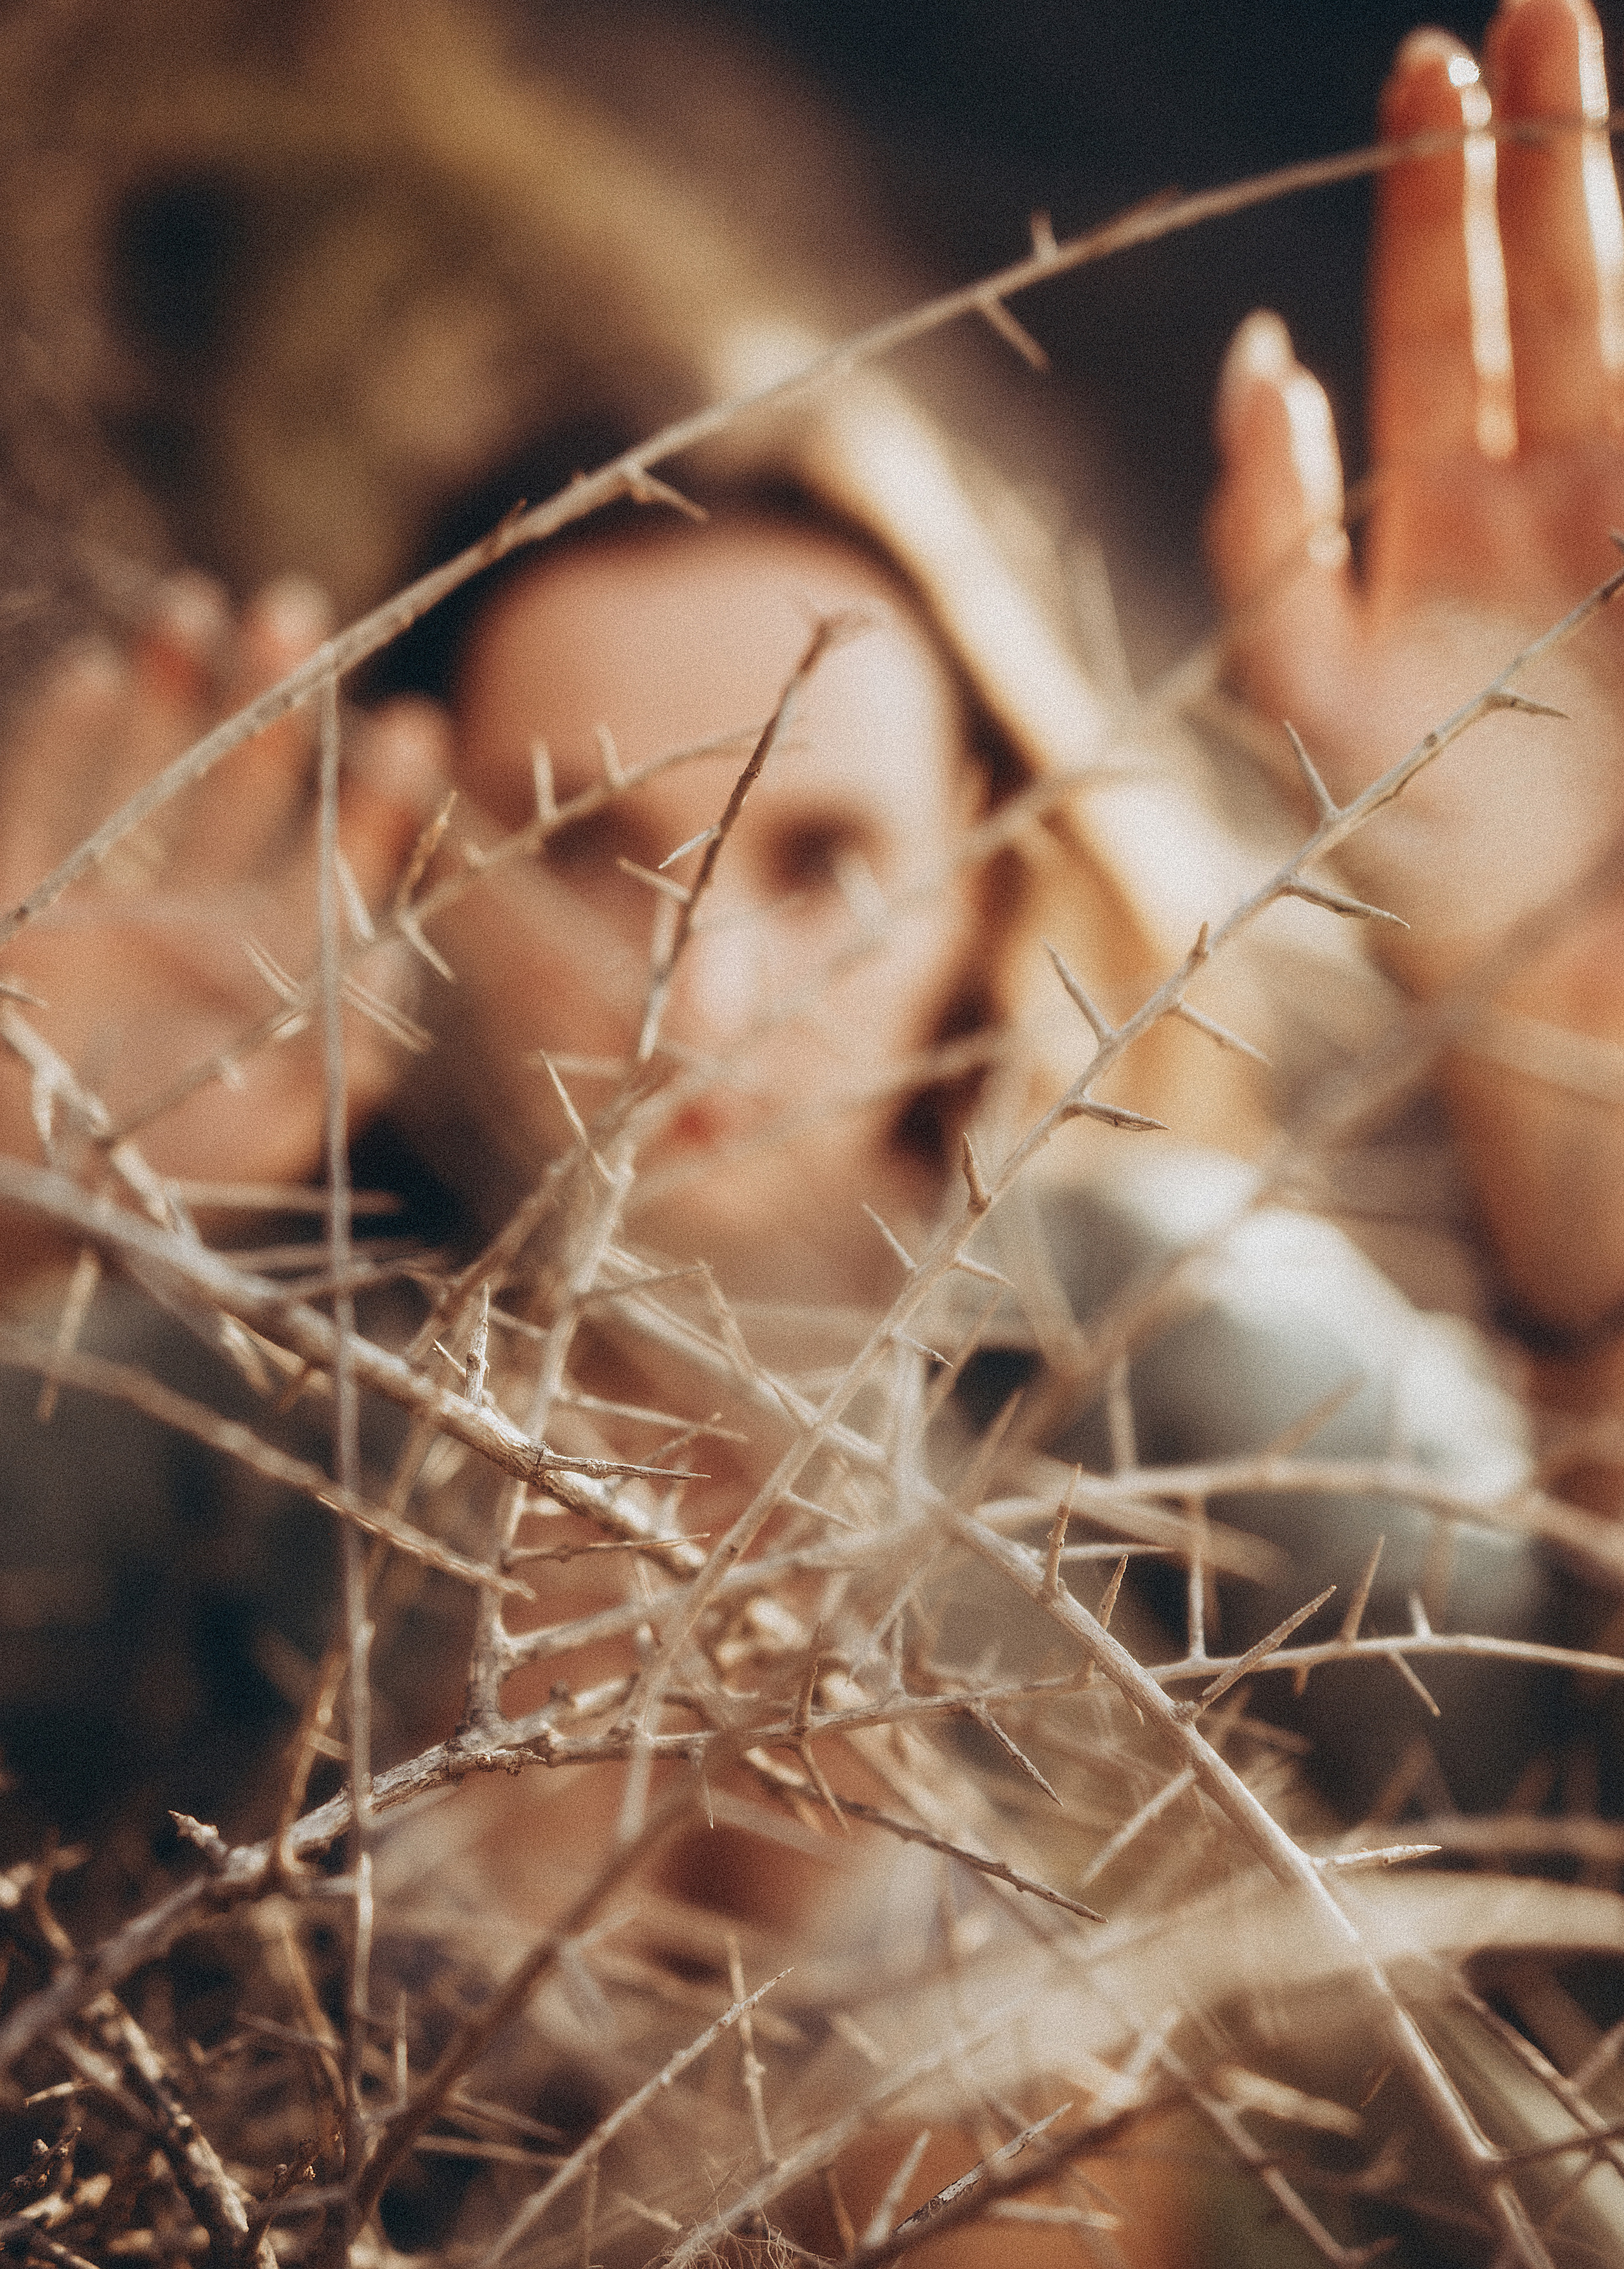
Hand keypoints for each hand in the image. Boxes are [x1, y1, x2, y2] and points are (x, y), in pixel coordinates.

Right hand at [0, 575, 448, 1287]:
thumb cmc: (131, 1200)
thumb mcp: (254, 1143)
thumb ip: (333, 1061)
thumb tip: (401, 967)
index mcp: (257, 989)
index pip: (331, 872)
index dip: (372, 800)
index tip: (413, 721)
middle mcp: (185, 938)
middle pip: (242, 797)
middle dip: (272, 706)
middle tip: (298, 607)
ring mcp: (95, 915)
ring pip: (142, 779)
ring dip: (172, 693)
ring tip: (199, 602)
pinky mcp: (14, 911)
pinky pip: (35, 804)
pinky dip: (60, 739)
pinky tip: (94, 670)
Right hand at [1207, 0, 1623, 1350]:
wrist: (1601, 1048)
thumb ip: (1616, 486)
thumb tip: (1462, 375)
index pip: (1603, 314)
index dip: (1582, 175)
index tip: (1571, 37)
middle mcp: (1533, 548)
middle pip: (1515, 320)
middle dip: (1506, 168)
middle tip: (1505, 21)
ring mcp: (1427, 621)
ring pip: (1411, 402)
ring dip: (1417, 256)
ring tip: (1423, 95)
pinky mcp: (1333, 722)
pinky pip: (1278, 589)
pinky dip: (1266, 489)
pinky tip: (1275, 382)